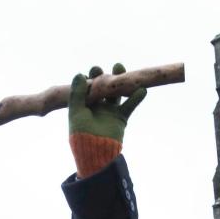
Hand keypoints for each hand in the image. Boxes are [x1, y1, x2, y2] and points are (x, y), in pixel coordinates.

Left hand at [68, 63, 145, 177]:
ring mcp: (110, 111)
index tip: (95, 69)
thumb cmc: (81, 133)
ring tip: (124, 69)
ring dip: (122, 82)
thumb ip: (78, 93)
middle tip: (113, 67)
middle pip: (104, 87)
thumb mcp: (77, 112)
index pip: (89, 86)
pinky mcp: (120, 118)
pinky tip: (142, 90)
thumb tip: (80, 74)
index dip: (92, 77)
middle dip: (108, 76)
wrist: (94, 152)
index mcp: (85, 104)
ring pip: (117, 93)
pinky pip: (130, 105)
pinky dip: (136, 98)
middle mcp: (98, 106)